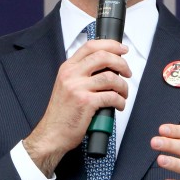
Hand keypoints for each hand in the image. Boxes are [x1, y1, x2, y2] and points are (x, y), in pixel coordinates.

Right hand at [23, 39, 130, 175]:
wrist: (52, 134)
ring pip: (111, 78)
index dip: (110, 45)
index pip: (91, 46)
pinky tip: (118, 105)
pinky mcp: (86, 103)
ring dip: (123, 87)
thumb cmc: (62, 114)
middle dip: (121, 63)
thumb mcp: (66, 86)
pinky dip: (120, 101)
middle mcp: (71, 75)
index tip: (122, 49)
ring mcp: (78, 88)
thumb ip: (82, 74)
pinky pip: (112, 96)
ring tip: (123, 94)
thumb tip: (107, 67)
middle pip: (103, 57)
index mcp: (67, 68)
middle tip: (127, 73)